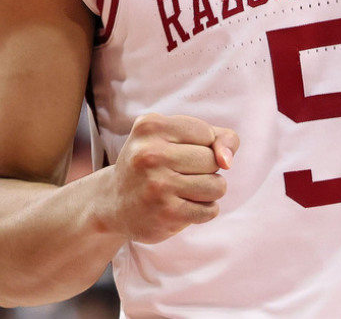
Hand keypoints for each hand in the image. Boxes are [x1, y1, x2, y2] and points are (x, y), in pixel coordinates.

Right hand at [101, 113, 238, 244]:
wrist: (113, 202)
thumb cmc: (153, 163)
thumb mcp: (175, 136)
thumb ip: (216, 137)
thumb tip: (228, 160)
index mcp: (150, 127)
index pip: (207, 134)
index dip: (202, 146)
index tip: (179, 152)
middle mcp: (151, 154)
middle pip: (213, 160)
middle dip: (205, 169)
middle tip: (178, 173)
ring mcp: (158, 185)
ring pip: (217, 186)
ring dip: (208, 191)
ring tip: (185, 190)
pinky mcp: (167, 214)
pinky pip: (210, 210)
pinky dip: (203, 210)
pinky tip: (182, 207)